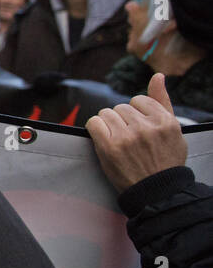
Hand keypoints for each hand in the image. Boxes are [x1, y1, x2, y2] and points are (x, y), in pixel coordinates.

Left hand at [85, 73, 187, 192]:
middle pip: (121, 107)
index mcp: (165, 121)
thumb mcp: (173, 130)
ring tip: (118, 140)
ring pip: (106, 113)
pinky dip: (95, 128)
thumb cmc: (165, 160)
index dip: (136, 113)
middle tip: (129, 138)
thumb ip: (163, 101)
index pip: (139, 100)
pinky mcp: (110, 147)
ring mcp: (127, 137)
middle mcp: (146, 127)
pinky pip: (94, 122)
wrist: (156, 191)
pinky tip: (104, 139)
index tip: (139, 128)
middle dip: (122, 120)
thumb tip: (157, 76)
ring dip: (108, 124)